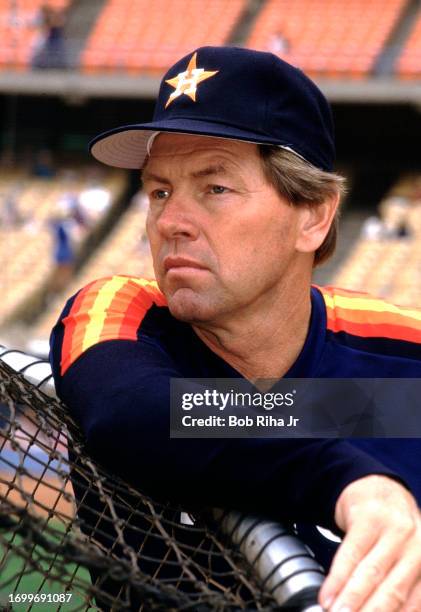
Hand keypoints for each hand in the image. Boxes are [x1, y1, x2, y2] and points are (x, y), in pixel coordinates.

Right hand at [318, 475, 420, 611]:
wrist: (376, 489)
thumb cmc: (393, 534)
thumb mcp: (407, 560)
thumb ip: (401, 589)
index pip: (414, 602)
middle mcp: (418, 547)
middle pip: (394, 590)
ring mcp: (394, 529)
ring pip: (371, 573)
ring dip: (351, 600)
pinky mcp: (369, 518)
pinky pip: (350, 553)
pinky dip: (336, 578)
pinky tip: (327, 595)